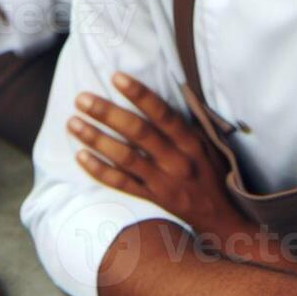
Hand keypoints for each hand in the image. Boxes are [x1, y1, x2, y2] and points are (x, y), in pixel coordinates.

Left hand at [69, 72, 253, 242]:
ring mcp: (163, 181)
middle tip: (82, 98)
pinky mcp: (153, 199)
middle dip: (107, 113)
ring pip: (125, 158)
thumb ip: (188, 120)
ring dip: (96, 139)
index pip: (162, 112)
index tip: (116, 77)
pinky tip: (81, 156)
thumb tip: (171, 87)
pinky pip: (122, 184)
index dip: (139, 94)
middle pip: (137, 133)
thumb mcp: (210, 142)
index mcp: (191, 141)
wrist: (223, 217)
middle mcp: (177, 160)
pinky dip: (100, 170)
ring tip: (73, 122)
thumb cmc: (214, 171)